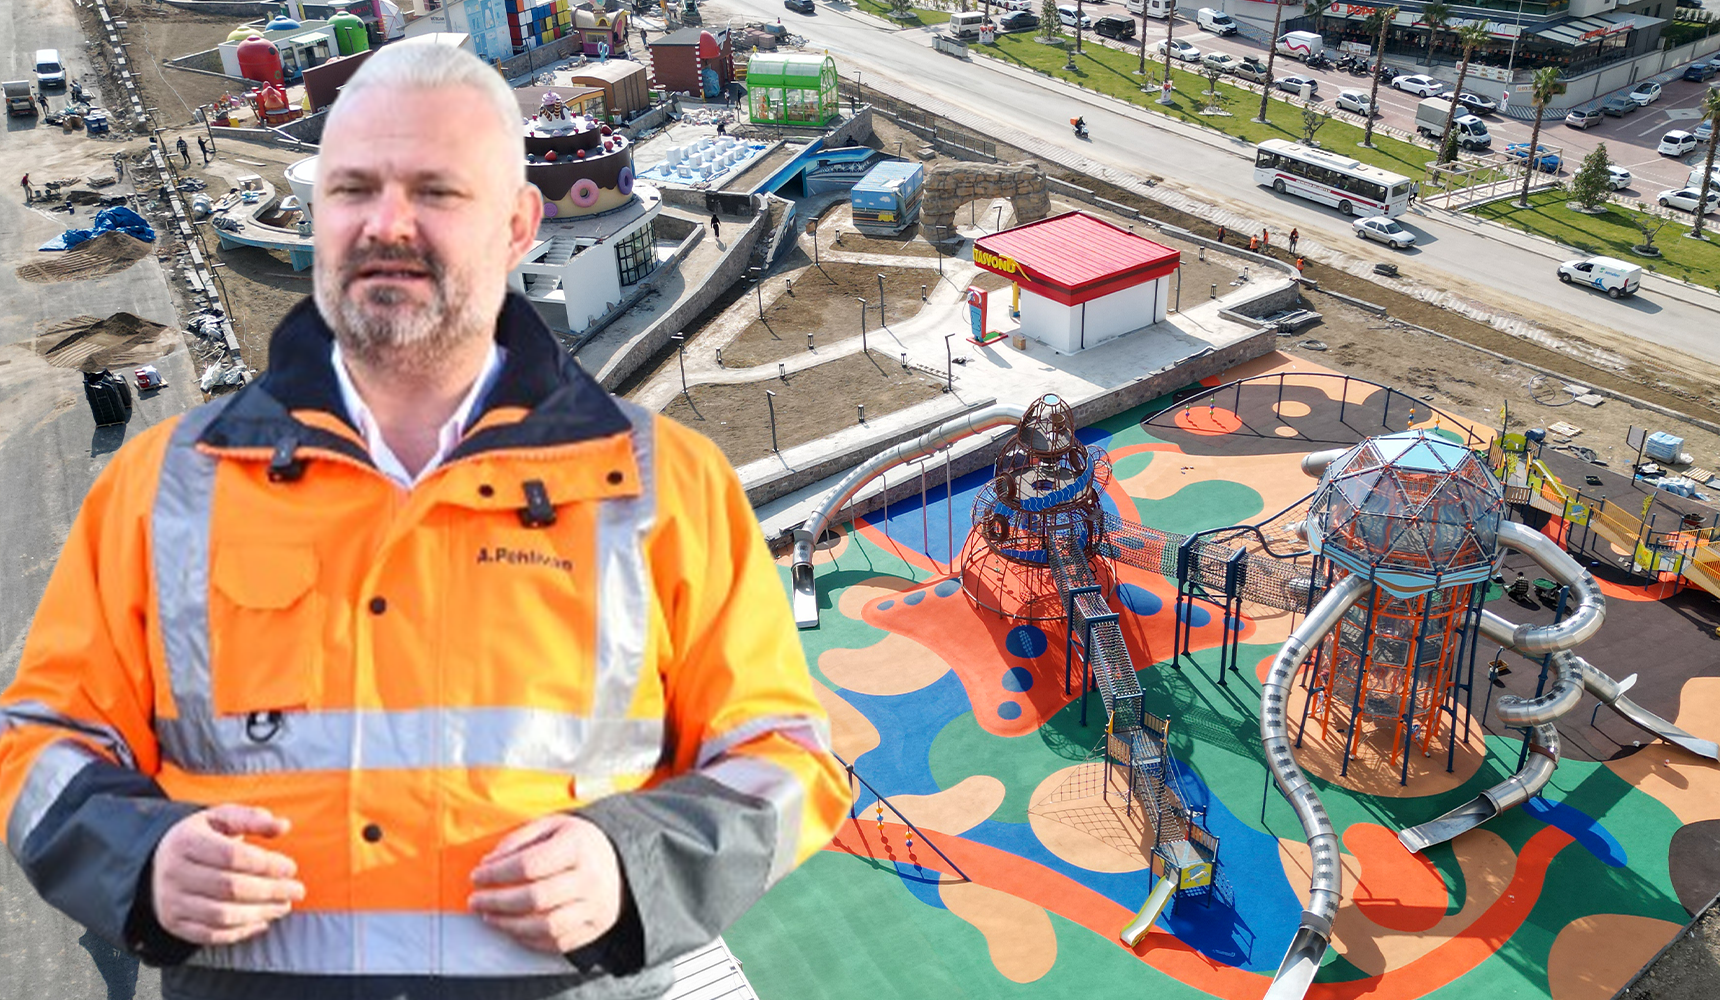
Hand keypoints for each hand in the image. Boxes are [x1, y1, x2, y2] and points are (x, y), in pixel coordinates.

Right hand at [150, 805, 303, 945]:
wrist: (157, 863)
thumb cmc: (201, 838)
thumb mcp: (221, 818)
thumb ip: (252, 818)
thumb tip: (283, 826)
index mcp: (186, 842)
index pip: (233, 856)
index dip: (266, 864)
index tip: (291, 868)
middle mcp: (174, 873)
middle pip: (230, 887)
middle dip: (270, 890)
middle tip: (297, 890)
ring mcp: (172, 901)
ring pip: (222, 915)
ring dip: (260, 913)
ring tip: (284, 906)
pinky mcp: (174, 923)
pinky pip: (211, 934)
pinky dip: (241, 932)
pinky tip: (262, 922)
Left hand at [469, 814, 622, 954]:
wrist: (619, 862)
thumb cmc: (578, 842)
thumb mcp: (552, 825)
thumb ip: (519, 839)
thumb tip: (489, 862)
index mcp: (578, 846)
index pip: (529, 864)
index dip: (496, 873)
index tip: (477, 875)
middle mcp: (590, 878)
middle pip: (535, 898)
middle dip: (497, 902)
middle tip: (476, 901)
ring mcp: (594, 906)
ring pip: (545, 926)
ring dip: (510, 925)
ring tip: (490, 917)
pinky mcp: (594, 927)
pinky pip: (557, 942)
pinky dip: (530, 940)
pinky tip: (513, 929)